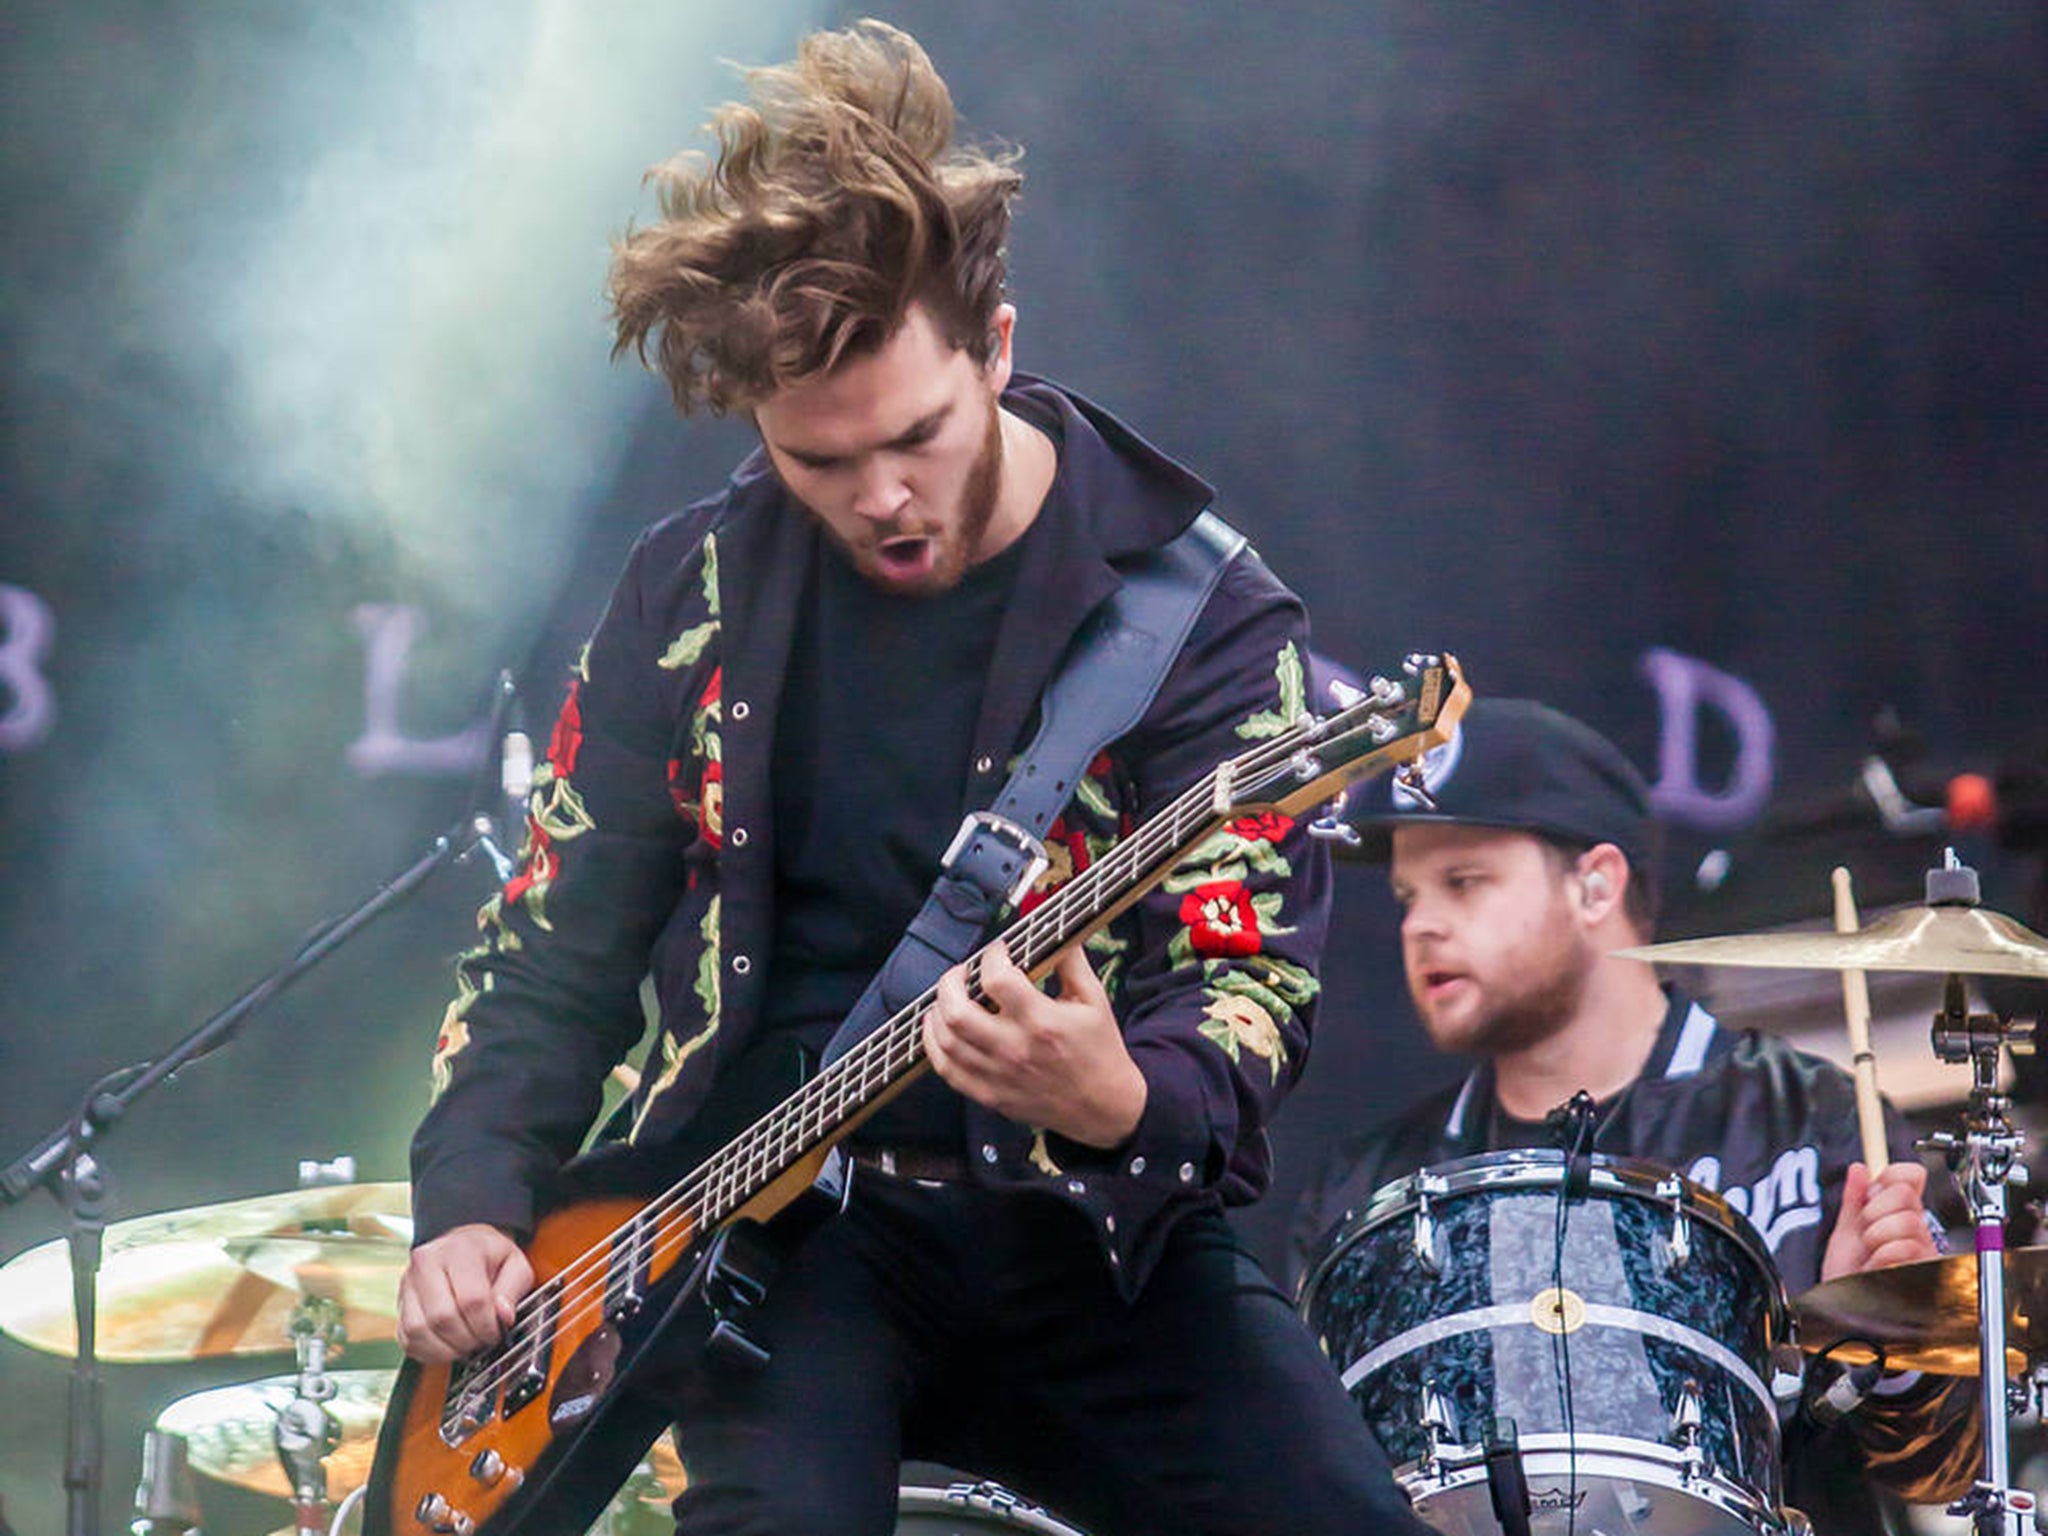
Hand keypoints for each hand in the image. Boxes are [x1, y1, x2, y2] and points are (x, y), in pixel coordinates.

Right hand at [396, 1223, 534, 1362]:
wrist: (462, 1245)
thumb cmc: (489, 1256)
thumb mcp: (514, 1263)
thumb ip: (513, 1289)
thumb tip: (504, 1317)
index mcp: (458, 1250)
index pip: (471, 1299)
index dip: (486, 1325)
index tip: (496, 1332)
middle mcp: (426, 1263)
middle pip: (441, 1317)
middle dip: (467, 1339)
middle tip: (482, 1340)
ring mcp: (408, 1284)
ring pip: (418, 1330)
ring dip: (446, 1349)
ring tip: (466, 1344)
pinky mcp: (400, 1304)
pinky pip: (407, 1339)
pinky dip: (429, 1352)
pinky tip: (449, 1346)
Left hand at [923, 940, 1146, 1148]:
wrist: (1104, 1107)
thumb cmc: (1099, 1050)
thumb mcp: (1094, 1000)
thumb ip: (1071, 962)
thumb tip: (1053, 930)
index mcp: (1043, 1021)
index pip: (998, 979)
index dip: (992, 956)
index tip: (998, 951)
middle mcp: (1015, 1049)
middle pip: (958, 1011)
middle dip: (951, 982)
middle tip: (962, 972)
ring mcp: (999, 1075)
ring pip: (946, 1040)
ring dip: (938, 1011)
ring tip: (947, 996)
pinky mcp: (990, 1095)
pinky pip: (947, 1070)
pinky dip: (934, 1046)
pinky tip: (938, 1028)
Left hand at [1820, 1160, 1939, 1282]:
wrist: (1848, 1309)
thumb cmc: (1849, 1277)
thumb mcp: (1845, 1234)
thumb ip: (1853, 1200)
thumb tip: (1859, 1168)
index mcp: (1898, 1214)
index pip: (1911, 1176)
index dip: (1890, 1177)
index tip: (1871, 1194)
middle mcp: (1916, 1230)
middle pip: (1906, 1194)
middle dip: (1873, 1211)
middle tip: (1865, 1233)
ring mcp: (1924, 1250)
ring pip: (1908, 1221)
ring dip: (1876, 1237)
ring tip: (1871, 1254)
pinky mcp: (1928, 1270)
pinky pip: (1907, 1248)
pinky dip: (1883, 1257)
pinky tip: (1879, 1269)